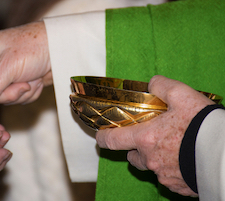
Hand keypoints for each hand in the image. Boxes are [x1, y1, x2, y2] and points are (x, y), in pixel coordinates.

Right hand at [0, 21, 51, 117]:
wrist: (62, 48)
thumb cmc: (34, 48)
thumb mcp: (8, 68)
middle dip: (7, 93)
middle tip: (21, 85)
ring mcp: (6, 75)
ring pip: (4, 99)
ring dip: (19, 94)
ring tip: (30, 79)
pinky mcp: (19, 82)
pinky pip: (18, 99)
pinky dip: (29, 93)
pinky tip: (36, 81)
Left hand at [96, 75, 213, 196]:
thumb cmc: (204, 125)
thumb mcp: (183, 95)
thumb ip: (162, 86)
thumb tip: (153, 83)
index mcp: (145, 139)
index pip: (112, 140)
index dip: (103, 137)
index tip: (101, 134)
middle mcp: (150, 159)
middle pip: (132, 156)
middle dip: (136, 148)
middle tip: (150, 137)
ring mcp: (164, 175)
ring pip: (151, 167)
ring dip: (155, 158)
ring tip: (173, 146)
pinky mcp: (178, 186)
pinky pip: (168, 177)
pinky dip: (172, 168)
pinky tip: (185, 158)